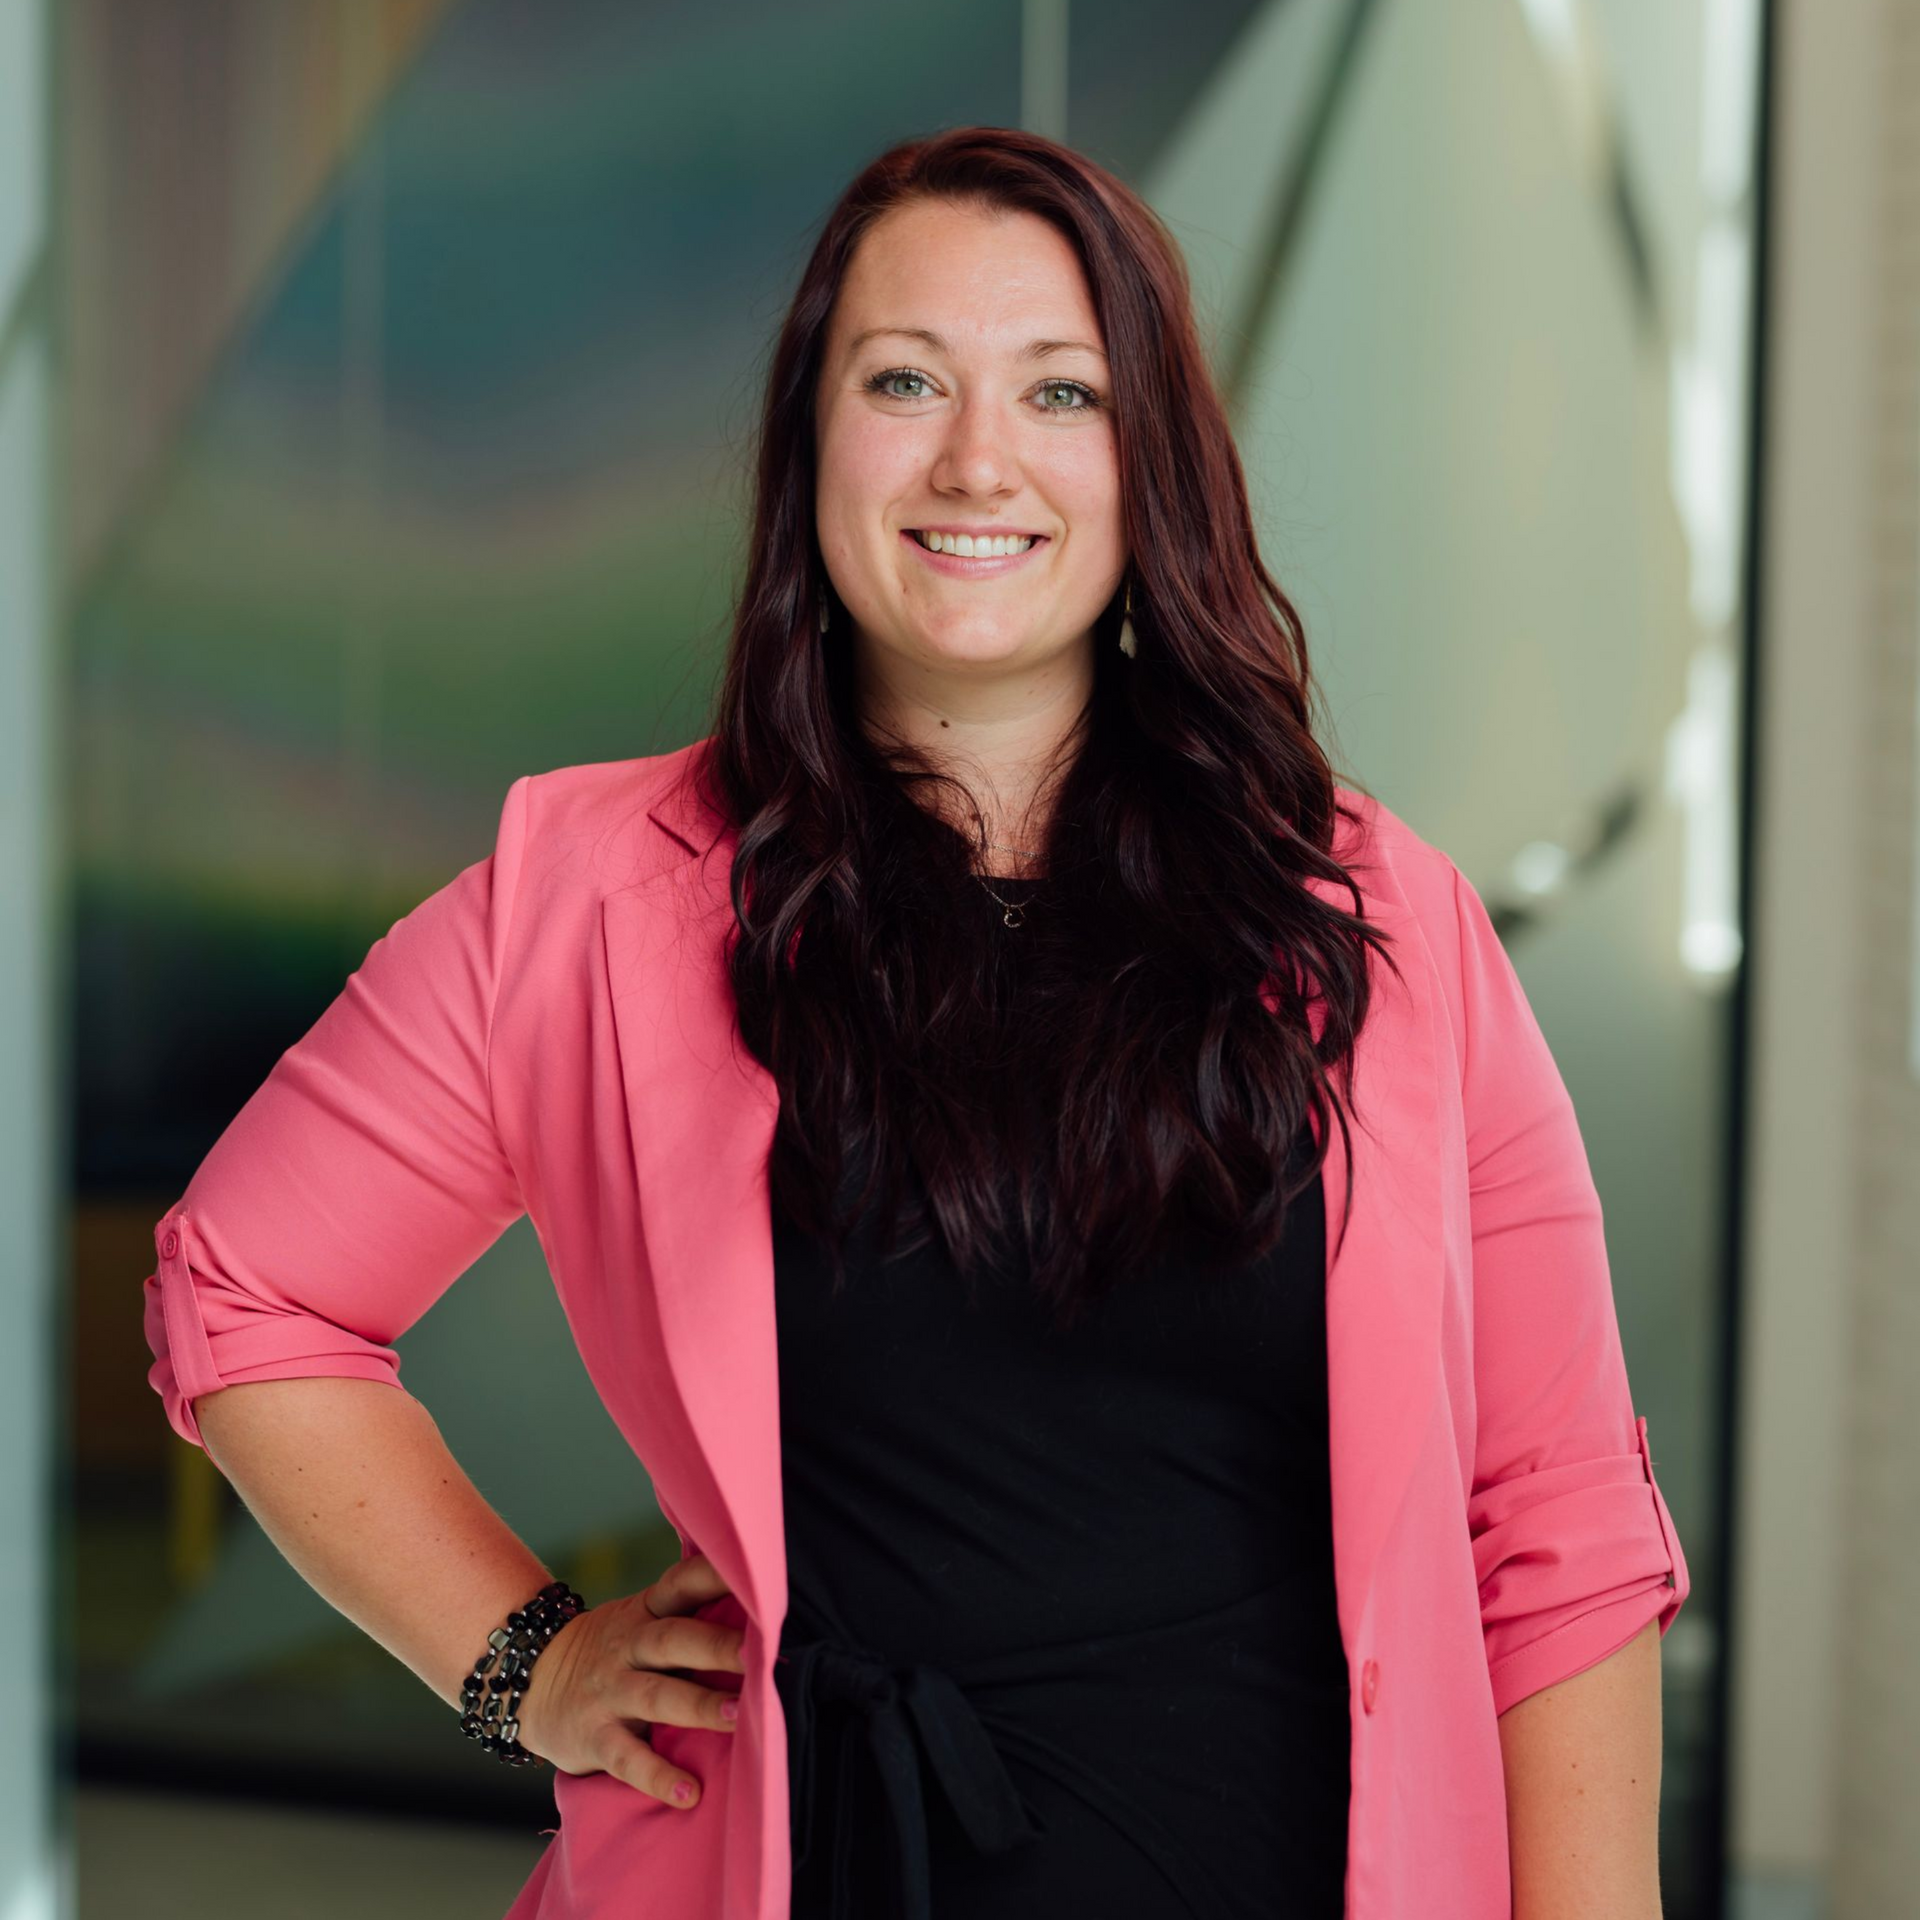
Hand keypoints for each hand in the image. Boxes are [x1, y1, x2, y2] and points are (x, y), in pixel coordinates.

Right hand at [513, 1552, 745, 1808]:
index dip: (712, 1576)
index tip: (753, 1575)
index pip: (679, 1584)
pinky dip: (657, 1776)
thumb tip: (756, 1611)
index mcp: (644, 1613)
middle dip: (716, 1645)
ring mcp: (609, 1692)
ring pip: (658, 1697)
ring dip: (700, 1706)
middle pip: (675, 1640)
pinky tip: (689, 1793)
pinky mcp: (594, 1737)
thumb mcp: (636, 1618)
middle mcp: (628, 1647)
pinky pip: (628, 1759)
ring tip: (739, 1716)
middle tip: (759, 1652)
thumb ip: (684, 1614)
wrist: (528, 1680)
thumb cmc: (609, 1649)